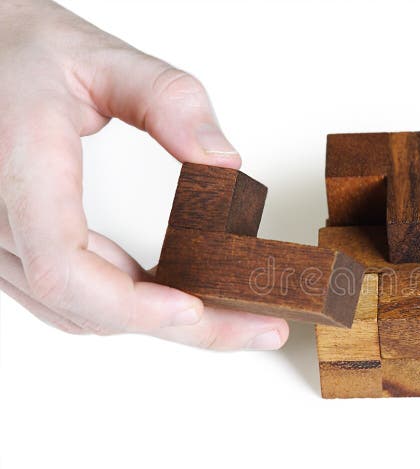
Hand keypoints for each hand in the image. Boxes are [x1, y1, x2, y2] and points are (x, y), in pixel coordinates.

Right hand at [0, 0, 288, 348]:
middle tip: (257, 329)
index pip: (64, 265)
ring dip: (154, 320)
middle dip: (178, 325)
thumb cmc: (20, 50)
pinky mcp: (11, 247)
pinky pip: (66, 297)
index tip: (193, 308)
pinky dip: (124, 304)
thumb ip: (169, 100)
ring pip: (77, 312)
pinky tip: (174, 295)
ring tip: (230, 314)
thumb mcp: (101, 57)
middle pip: (87, 305)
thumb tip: (223, 162)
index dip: (131, 303)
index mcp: (16, 165)